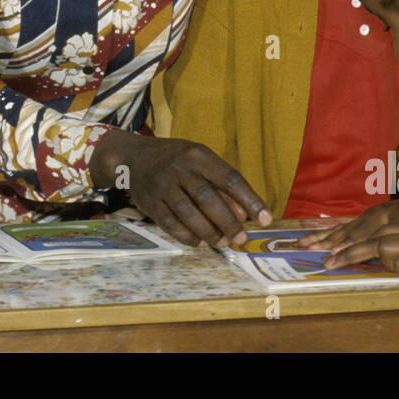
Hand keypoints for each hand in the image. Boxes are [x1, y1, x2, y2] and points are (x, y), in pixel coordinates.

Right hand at [90, 131, 270, 246]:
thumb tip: (244, 213)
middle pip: (208, 198)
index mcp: (199, 155)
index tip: (265, 219)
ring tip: (223, 242)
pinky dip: (188, 236)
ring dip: (209, 231)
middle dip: (228, 221)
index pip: (230, 178)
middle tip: (241, 238)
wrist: (133, 157)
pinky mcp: (150, 201)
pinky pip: (170, 223)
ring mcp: (163, 185)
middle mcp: (180, 168)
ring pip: (188, 213)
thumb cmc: (176, 161)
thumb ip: (221, 184)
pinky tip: (201, 242)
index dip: (250, 200)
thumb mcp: (199, 161)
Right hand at [299, 195, 398, 263]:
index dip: (352, 244)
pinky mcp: (361, 218)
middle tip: (319, 256)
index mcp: (390, 215)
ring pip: (342, 229)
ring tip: (303, 244)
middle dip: (334, 245)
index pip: (368, 234)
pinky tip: (309, 235)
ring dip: (322, 238)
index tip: (338, 252)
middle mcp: (374, 214)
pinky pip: (340, 226)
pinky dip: (324, 232)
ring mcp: (366, 215)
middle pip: (351, 232)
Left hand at [327, 218, 398, 276]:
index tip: (329, 244)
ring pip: (381, 248)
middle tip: (323, 260)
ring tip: (342, 264)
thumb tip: (396, 263)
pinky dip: (398, 269)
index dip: (350, 237)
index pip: (374, 229)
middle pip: (369, 237)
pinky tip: (398, 271)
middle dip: (344, 248)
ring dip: (363, 257)